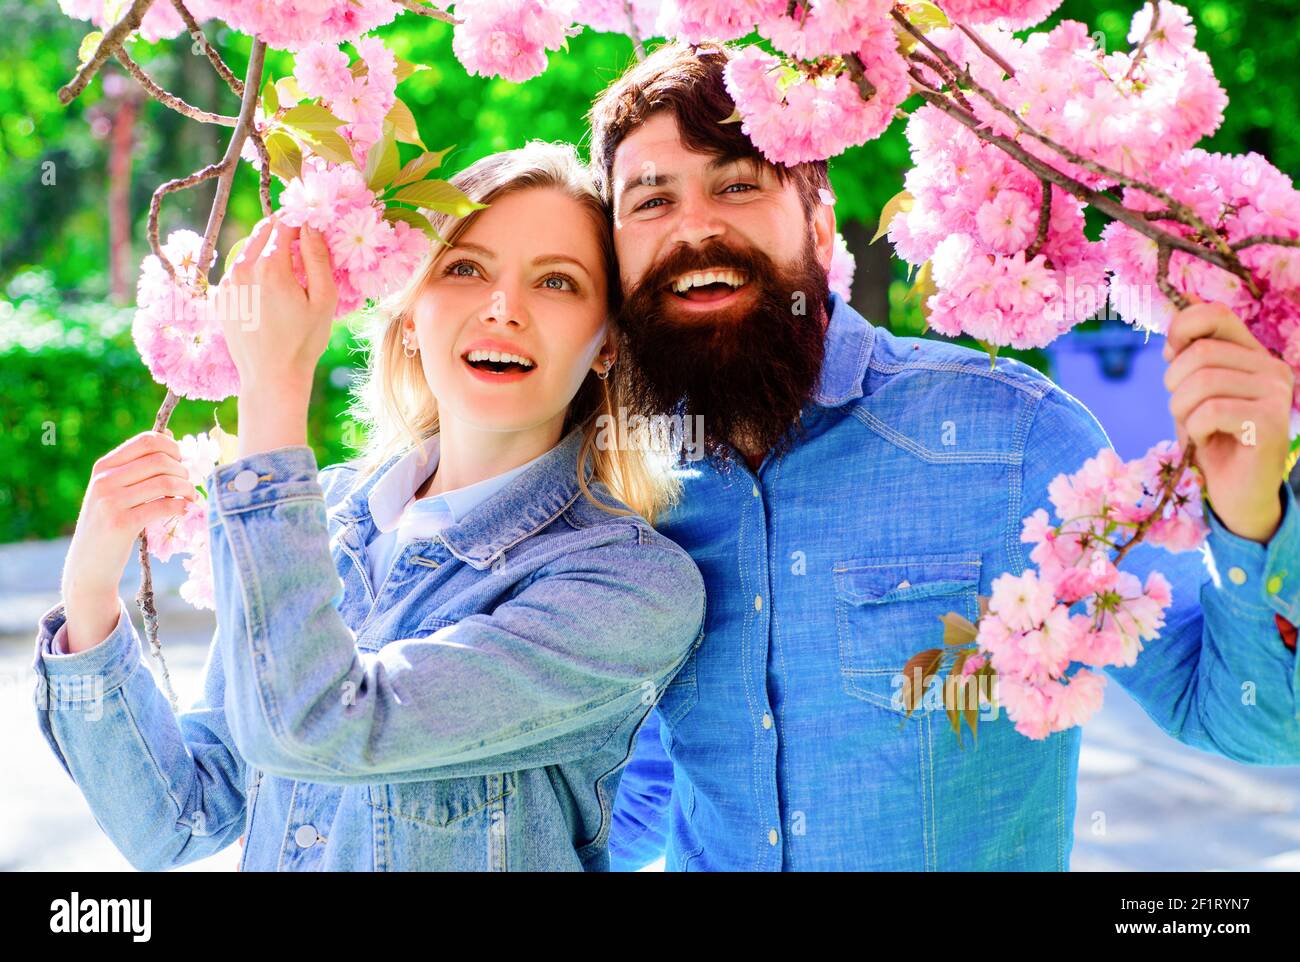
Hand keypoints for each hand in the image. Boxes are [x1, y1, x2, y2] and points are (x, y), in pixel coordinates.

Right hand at [62, 431, 198, 652]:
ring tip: (190, 498)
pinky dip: (181, 507)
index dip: (172, 447)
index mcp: (103, 467)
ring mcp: (110, 502)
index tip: (181, 461)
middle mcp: (104, 480)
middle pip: (160, 460)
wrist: (89, 565)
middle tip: (188, 485)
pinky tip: (184, 511)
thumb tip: (171, 436)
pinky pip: (164, 506)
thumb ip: (137, 467)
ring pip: (165, 482)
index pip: (146, 441)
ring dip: (186, 489)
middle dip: (183, 471)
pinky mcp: (122, 524)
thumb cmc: (110, 524)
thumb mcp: (115, 491)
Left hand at [217, 211, 336, 401]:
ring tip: (288, 268)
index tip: (312, 222)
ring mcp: (227, 284)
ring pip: (248, 250)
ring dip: (267, 250)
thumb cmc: (303, 341)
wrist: (271, 377)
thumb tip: (310, 226)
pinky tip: (269, 291)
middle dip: (282, 229)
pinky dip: (253, 270)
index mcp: (270, 267)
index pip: (284, 224)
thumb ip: (317, 258)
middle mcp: (242, 269)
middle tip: (301, 238)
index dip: (301, 219)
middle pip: (263, 231)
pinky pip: (238, 271)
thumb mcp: (323, 300)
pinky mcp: (221, 297)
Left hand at [1163, 298, 1294, 542]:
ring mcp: (1275, 394)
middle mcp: (1272, 369)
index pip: (1216, 313)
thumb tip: (1177, 319)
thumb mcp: (1192, 392)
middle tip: (1182, 410)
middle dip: (1174, 383)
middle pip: (1202, 351)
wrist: (1236, 494)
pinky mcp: (1270, 422)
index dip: (1182, 327)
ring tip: (1193, 427)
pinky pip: (1210, 411)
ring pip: (1203, 381)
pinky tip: (1205, 440)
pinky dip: (1193, 428)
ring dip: (1181, 409)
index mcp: (1253, 355)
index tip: (1170, 354)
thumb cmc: (1212, 440)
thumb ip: (1189, 356)